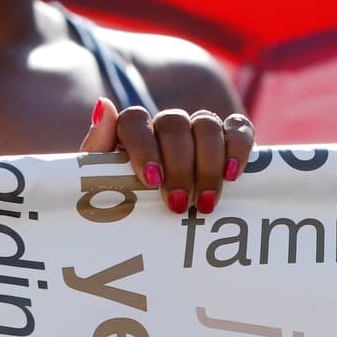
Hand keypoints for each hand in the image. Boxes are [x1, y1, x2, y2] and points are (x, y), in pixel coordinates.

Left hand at [82, 98, 255, 215]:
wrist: (155, 230)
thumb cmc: (128, 205)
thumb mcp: (105, 185)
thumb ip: (98, 147)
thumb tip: (103, 105)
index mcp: (133, 132)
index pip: (134, 119)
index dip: (143, 147)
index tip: (151, 181)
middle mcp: (167, 125)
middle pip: (174, 124)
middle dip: (178, 166)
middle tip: (177, 204)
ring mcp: (198, 129)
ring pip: (206, 125)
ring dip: (208, 164)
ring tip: (204, 204)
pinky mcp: (229, 138)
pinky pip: (239, 128)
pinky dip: (238, 147)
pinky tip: (232, 175)